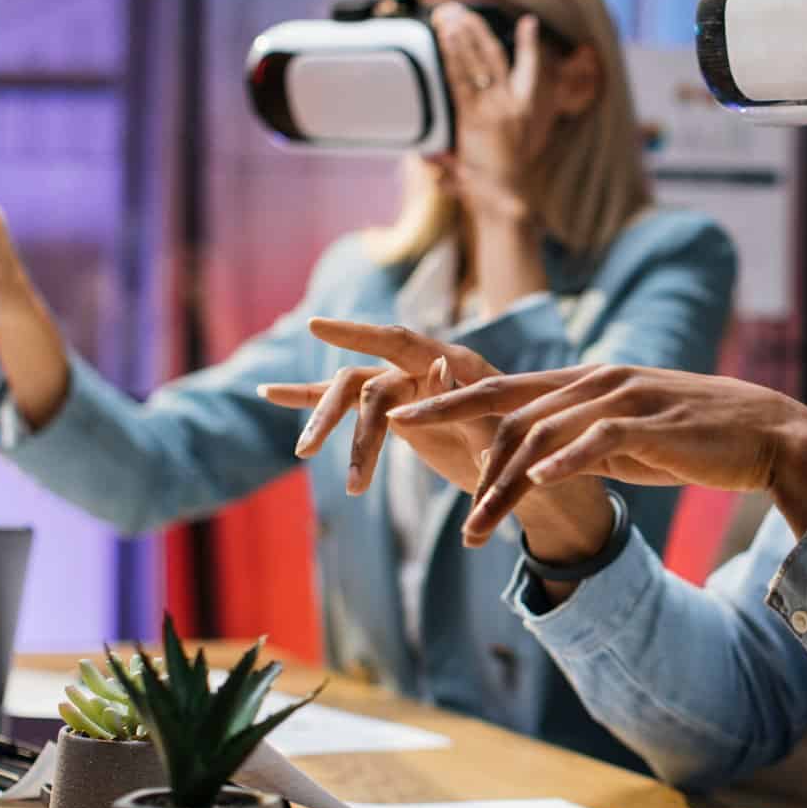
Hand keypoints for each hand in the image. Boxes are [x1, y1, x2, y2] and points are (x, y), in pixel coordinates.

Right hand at [257, 319, 615, 559]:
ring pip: (352, 397)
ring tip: (304, 455)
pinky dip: (310, 398)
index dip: (358, 333)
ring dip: (324, 423)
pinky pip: (348, 404)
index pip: (397, 340)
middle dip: (338, 417)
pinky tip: (268, 392)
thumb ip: (470, 400)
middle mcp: (426, 369)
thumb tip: (439, 364)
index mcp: (456, 362)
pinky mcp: (396, 413)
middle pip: (366, 381)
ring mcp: (408, 389)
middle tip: (310, 451)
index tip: (317, 326)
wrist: (538, 481)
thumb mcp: (505, 431)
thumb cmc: (529, 456)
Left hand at [387, 365, 806, 543]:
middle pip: (507, 404)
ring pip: (542, 433)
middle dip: (449, 425)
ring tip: (474, 529)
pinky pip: (599, 440)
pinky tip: (535, 483)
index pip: (500, 387)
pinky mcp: (653, 425)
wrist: (767, 435)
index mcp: (584, 384)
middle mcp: (595, 382)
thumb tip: (534, 465)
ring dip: (501, 483)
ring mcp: (623, 400)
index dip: (446, 397)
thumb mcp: (622, 441)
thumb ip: (577, 441)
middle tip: (397, 442)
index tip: (396, 412)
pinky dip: (564, 461)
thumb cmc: (692, 441)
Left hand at [431, 3, 558, 229]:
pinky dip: (452, 57)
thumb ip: (458, 158)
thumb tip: (430, 160)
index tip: (527, 22)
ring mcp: (494, 110)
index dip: (529, 44)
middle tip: (462, 11)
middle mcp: (512, 105)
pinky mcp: (475, 118)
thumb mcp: (484, 166)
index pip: (531, 70)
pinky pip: (460, 80)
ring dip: (462, 36)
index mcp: (524, 110)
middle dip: (479, 31)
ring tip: (449, 16)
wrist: (507, 201)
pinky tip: (445, 39)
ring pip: (477, 62)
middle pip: (495, 57)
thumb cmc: (499, 187)